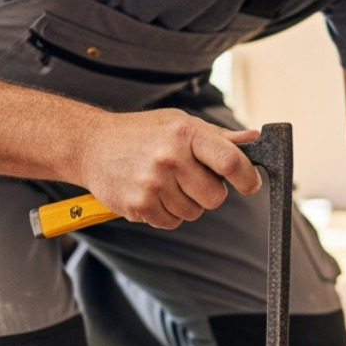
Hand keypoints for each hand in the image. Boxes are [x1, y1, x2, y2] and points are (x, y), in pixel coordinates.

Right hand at [79, 109, 260, 227]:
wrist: (91, 145)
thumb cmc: (141, 133)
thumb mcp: (180, 123)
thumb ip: (218, 136)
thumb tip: (254, 139)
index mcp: (186, 133)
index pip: (230, 161)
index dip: (247, 178)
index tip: (250, 184)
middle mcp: (170, 158)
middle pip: (215, 197)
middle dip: (210, 192)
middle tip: (191, 178)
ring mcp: (153, 184)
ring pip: (194, 213)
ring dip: (186, 203)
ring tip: (165, 182)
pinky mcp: (139, 205)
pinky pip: (171, 222)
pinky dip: (166, 213)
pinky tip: (151, 192)